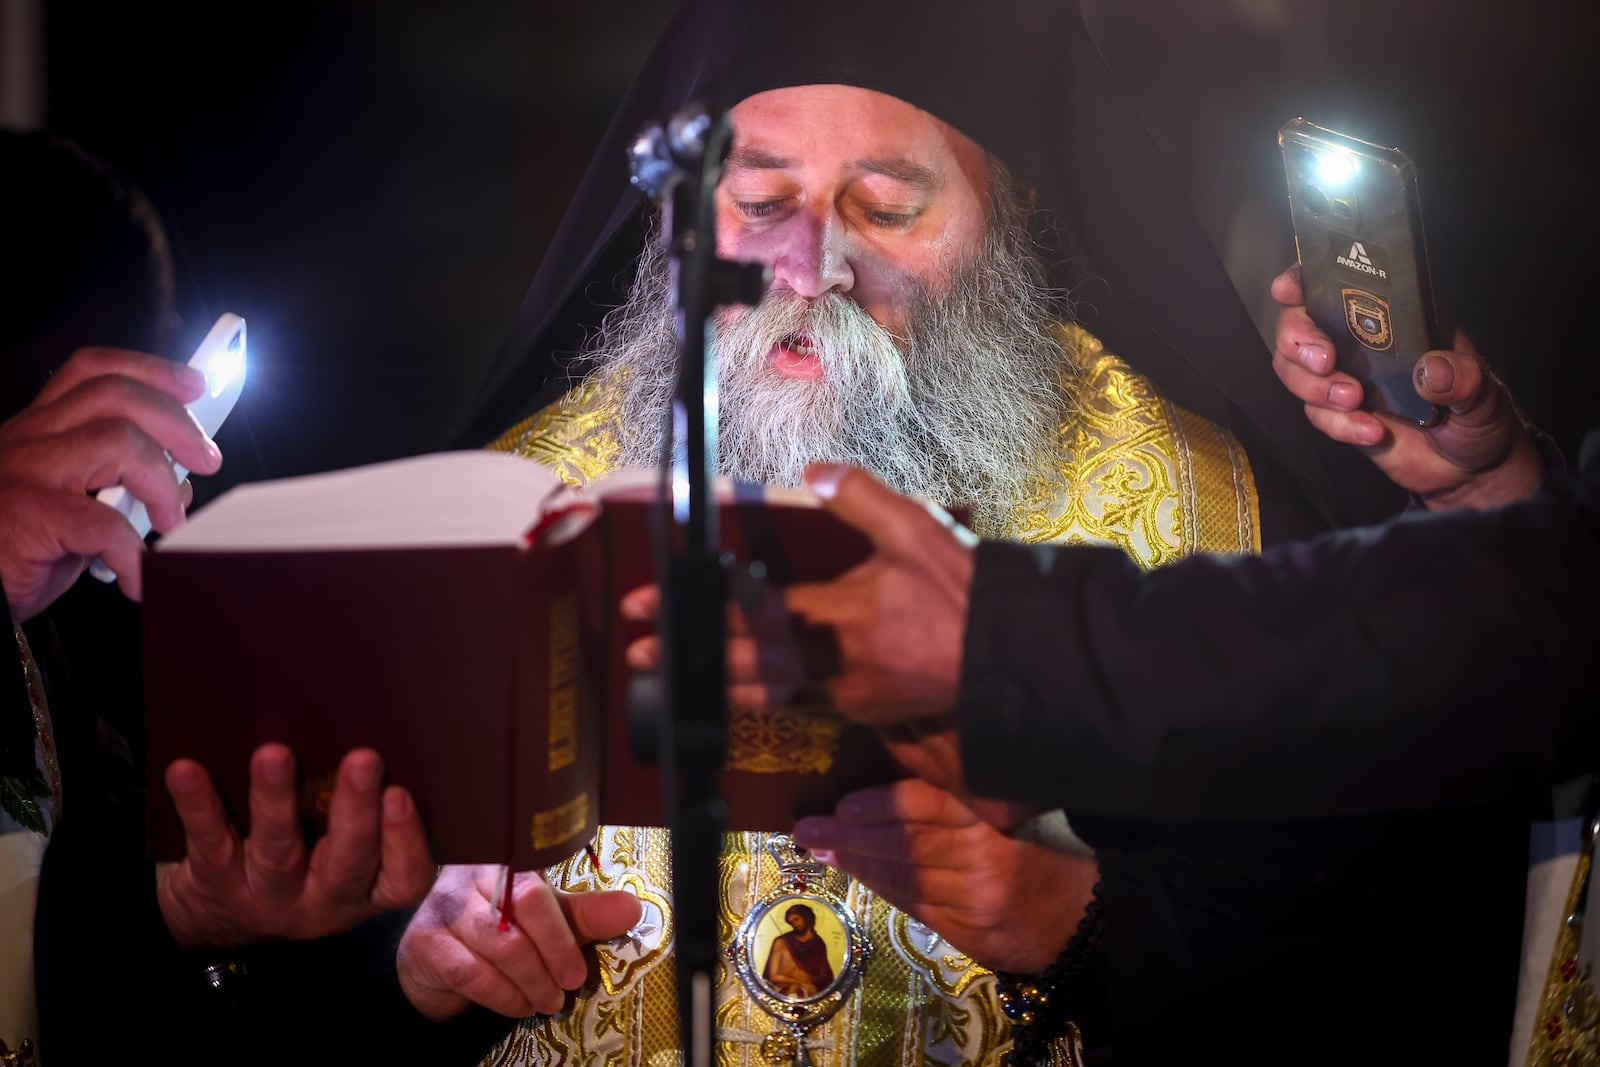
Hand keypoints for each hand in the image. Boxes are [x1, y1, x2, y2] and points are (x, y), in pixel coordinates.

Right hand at [0, 346, 220, 618]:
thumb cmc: (22, 549)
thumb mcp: (74, 504)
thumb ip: (122, 486)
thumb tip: (183, 485)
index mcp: (42, 429)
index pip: (93, 372)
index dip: (150, 370)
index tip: (195, 384)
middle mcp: (30, 439)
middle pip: (115, 396)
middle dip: (177, 422)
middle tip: (208, 461)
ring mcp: (26, 473)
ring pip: (117, 442)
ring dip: (163, 483)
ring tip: (173, 525)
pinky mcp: (26, 517)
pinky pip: (102, 524)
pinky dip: (136, 554)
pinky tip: (141, 577)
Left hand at [155, 743, 433, 950]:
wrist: (215, 918)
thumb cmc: (299, 863)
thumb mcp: (339, 855)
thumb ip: (361, 812)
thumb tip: (373, 732)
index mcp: (365, 889)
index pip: (404, 878)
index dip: (405, 841)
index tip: (400, 793)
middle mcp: (322, 900)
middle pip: (346, 863)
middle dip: (355, 811)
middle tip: (362, 760)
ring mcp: (267, 896)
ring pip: (276, 850)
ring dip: (276, 800)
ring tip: (273, 754)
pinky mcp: (214, 883)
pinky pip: (209, 842)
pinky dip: (199, 804)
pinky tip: (187, 769)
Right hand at [397, 865, 642, 1020]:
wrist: (436, 961)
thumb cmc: (501, 931)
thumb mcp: (547, 919)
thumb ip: (584, 914)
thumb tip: (631, 910)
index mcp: (508, 857)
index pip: (541, 882)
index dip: (564, 927)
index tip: (579, 966)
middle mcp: (473, 873)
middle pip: (522, 907)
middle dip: (554, 954)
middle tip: (571, 984)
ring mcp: (445, 905)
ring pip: (500, 943)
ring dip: (532, 980)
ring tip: (550, 1000)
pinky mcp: (426, 942)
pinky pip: (472, 973)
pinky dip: (504, 996)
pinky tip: (520, 1005)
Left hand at [624, 463, 974, 726]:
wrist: (1011, 659)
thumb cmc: (966, 595)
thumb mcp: (918, 530)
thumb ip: (861, 498)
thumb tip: (813, 471)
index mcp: (837, 615)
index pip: (747, 610)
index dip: (695, 608)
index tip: (649, 603)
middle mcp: (830, 663)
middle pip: (741, 662)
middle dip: (687, 657)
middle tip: (638, 653)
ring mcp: (843, 696)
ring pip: (761, 696)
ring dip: (712, 687)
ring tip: (670, 684)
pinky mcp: (860, 713)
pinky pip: (795, 713)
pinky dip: (758, 707)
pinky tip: (741, 702)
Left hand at [792, 778, 1095, 973]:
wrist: (1083, 918)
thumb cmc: (1045, 849)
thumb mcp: (1014, 809)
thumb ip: (965, 793)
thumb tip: (899, 764)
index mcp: (997, 815)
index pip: (933, 805)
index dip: (885, 803)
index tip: (846, 801)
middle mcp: (986, 855)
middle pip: (908, 842)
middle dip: (852, 834)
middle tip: (809, 825)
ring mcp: (975, 897)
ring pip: (904, 874)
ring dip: (856, 860)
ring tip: (819, 844)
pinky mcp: (968, 929)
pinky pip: (913, 903)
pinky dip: (879, 885)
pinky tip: (853, 870)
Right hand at [1271, 265, 1541, 509]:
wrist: (1467, 469)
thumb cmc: (1478, 415)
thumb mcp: (1482, 392)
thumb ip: (1462, 379)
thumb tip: (1433, 369)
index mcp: (1389, 316)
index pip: (1336, 285)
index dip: (1304, 281)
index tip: (1289, 290)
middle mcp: (1357, 342)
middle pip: (1298, 328)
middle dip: (1299, 341)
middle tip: (1324, 362)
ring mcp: (1344, 379)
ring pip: (1295, 371)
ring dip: (1314, 386)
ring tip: (1353, 401)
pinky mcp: (1338, 417)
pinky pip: (1317, 415)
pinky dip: (1339, 425)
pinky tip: (1372, 433)